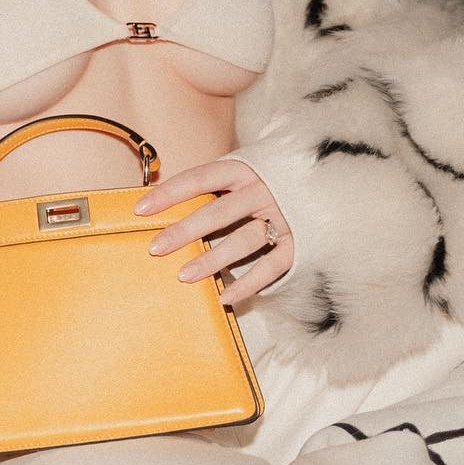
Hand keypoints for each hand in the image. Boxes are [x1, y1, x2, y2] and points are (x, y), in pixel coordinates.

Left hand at [134, 159, 292, 306]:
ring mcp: (282, 216)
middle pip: (219, 212)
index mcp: (243, 169)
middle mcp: (262, 190)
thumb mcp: (240, 172)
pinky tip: (223, 295)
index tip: (140, 210)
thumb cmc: (264, 181)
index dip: (169, 193)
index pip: (199, 178)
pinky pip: (271, 267)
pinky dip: (247, 283)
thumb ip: (209, 185)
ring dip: (213, 260)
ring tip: (184, 276)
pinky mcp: (298, 243)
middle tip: (156, 248)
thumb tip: (160, 201)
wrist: (322, 185)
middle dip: (185, 231)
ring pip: (244, 241)